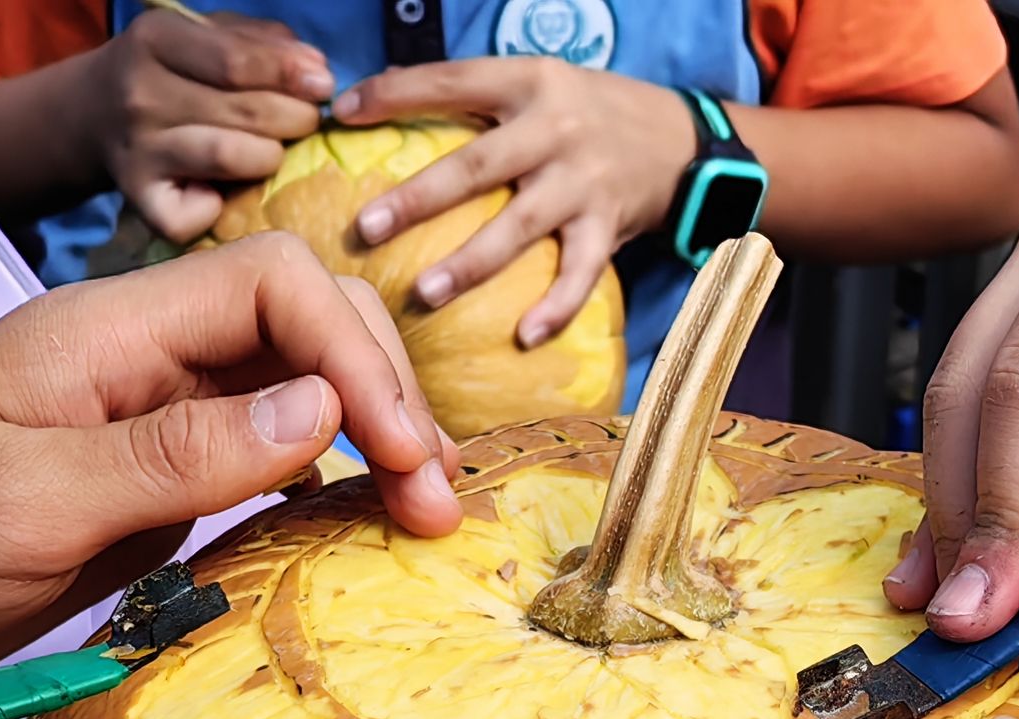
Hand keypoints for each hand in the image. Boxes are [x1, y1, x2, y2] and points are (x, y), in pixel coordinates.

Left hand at [0, 234, 462, 672]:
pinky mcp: (158, 483)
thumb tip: (323, 407)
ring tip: (424, 520)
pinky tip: (362, 526)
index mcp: (105, 331)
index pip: (272, 284)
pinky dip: (330, 486)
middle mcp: (143, 359)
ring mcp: (154, 420)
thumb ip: (173, 453)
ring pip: (299, 393)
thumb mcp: (24, 501)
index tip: (402, 455)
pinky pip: (267, 460)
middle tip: (434, 506)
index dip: (355, 354)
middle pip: (305, 328)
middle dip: (388, 398)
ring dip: (375, 443)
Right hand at [83, 9, 331, 242]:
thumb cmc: (172, 70)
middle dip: (295, 118)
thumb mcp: (205, 35)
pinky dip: (219, 210)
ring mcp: (138, 150)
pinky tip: (222, 195)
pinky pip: (196, 216)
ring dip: (270, 158)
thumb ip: (260, 42)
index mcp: (156, 39)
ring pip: (229, 157)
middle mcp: (140, 94)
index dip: (288, 75)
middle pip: (243, 111)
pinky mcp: (140, 200)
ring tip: (274, 151)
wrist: (93, 112)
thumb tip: (314, 71)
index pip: (236, 62)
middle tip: (308, 122)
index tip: (323, 86)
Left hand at [334, 58, 694, 345]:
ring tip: (424, 292)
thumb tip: (381, 102)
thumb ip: (475, 97)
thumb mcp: (536, 85)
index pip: (453, 81)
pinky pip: (581, 273)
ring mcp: (584, 181)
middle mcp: (555, 129)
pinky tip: (524, 337)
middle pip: (477, 165)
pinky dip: (556, 307)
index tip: (341, 114)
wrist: (677, 138)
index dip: (395, 94)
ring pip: (521, 225)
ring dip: (471, 263)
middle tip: (365, 228)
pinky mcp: (611, 225)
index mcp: (528, 82)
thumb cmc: (585, 113)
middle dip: (419, 198)